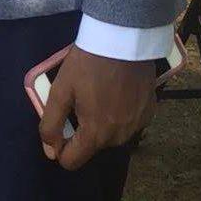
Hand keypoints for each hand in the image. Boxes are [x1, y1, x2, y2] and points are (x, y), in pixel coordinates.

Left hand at [35, 48, 159, 170]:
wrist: (123, 39)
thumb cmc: (87, 64)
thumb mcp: (60, 91)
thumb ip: (51, 125)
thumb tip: (50, 152)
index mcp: (96, 134)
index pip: (72, 162)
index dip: (60, 148)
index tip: (60, 125)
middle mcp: (120, 136)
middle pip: (92, 146)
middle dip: (82, 130)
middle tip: (81, 99)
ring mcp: (138, 125)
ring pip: (110, 136)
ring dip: (102, 123)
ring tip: (99, 93)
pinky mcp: (149, 112)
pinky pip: (128, 123)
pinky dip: (120, 114)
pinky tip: (117, 92)